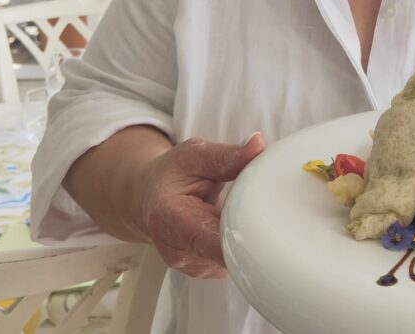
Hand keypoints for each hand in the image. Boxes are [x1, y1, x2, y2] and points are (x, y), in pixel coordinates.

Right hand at [133, 132, 265, 277]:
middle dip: (248, 232)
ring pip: (232, 258)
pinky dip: (238, 243)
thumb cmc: (171, 174)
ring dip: (243, 236)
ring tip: (235, 211)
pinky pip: (231, 261)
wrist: (149, 197)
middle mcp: (176, 249)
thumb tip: (257, 145)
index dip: (239, 237)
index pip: (209, 240)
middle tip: (257, 206)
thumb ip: (226, 155)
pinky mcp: (202, 269)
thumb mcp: (194, 155)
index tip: (265, 226)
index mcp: (169, 218)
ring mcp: (189, 264)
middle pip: (226, 253)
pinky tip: (231, 224)